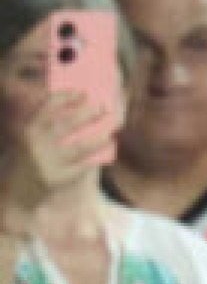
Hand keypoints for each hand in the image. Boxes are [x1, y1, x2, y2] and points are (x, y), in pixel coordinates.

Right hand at [2, 92, 111, 212]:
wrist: (16, 193)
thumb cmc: (30, 158)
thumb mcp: (32, 139)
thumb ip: (48, 124)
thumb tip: (82, 105)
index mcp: (28, 131)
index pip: (47, 108)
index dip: (65, 97)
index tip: (83, 91)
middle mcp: (35, 145)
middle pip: (67, 124)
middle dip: (89, 112)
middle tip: (104, 106)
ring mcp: (46, 163)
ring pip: (80, 145)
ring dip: (100, 134)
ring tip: (112, 125)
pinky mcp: (57, 179)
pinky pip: (83, 164)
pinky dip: (98, 153)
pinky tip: (109, 143)